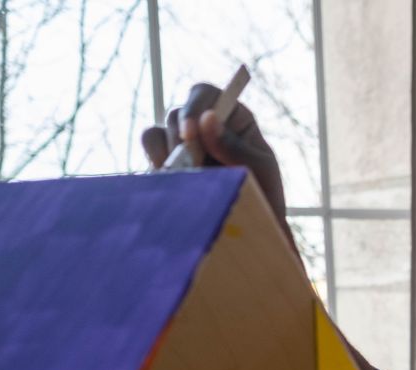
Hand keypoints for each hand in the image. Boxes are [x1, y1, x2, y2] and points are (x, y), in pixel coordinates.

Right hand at [141, 83, 290, 238]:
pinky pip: (150, 155)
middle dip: (179, 141)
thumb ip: (235, 146)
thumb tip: (207, 118)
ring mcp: (183, 146)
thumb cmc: (265, 194)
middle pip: (176, 114)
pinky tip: (169, 183)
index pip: (205, 94)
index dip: (193, 107)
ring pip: (155, 133)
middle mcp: (204, 126)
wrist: (254, 228)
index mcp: (232, 117)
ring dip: (163, 154)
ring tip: (181, 178)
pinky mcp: (169, 165)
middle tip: (191, 168)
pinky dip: (154, 166)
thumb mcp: (260, 169)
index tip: (190, 134)